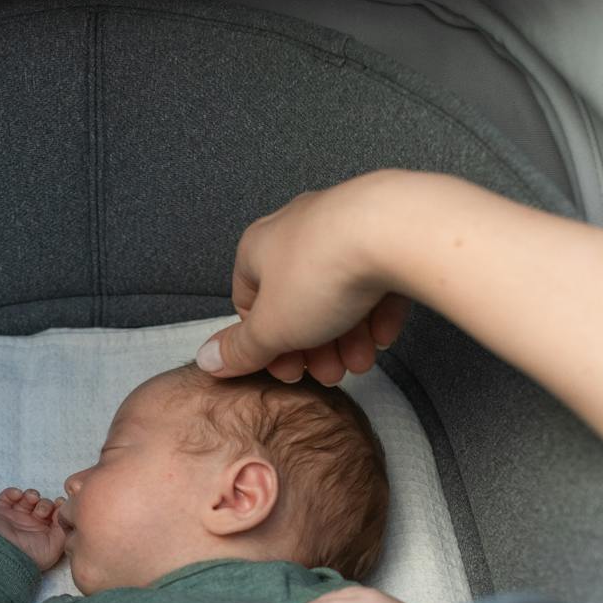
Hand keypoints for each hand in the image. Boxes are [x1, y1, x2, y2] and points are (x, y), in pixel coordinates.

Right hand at [0, 487, 66, 571]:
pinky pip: (9, 495)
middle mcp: (31, 523)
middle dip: (45, 504)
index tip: (60, 503)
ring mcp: (16, 516)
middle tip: (42, 512)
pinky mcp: (1, 511)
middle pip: (43, 504)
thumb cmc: (31, 555)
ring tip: (31, 501)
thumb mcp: (55, 546)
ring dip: (32, 495)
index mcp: (44, 532)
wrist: (5, 555)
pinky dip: (14, 492)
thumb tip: (66, 513)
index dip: (59, 506)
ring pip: (28, 498)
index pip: (55, 513)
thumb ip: (64, 528)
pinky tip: (18, 497)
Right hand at [196, 169, 418, 385]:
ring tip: (361, 361)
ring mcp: (341, 228)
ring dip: (347, 336)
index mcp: (258, 248)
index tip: (289, 371)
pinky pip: (374, 278)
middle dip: (315, 348)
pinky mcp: (383, 232)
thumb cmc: (321, 273)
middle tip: (330, 374)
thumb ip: (241, 349)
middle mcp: (297, 231)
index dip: (266, 346)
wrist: (393, 232)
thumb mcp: (272, 328)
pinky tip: (382, 334)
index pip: (250, 303)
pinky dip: (376, 310)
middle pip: (298, 303)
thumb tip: (209, 360)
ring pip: (338, 293)